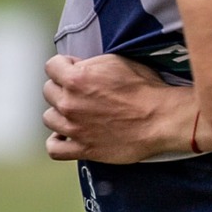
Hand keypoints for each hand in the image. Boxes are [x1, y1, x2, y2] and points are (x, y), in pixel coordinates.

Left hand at [44, 54, 198, 161]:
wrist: (163, 119)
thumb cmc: (146, 89)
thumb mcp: (118, 62)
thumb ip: (91, 65)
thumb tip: (79, 68)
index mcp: (76, 78)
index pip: (51, 67)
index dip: (65, 66)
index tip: (76, 70)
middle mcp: (69, 103)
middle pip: (49, 91)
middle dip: (63, 89)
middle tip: (82, 92)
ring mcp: (74, 128)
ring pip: (49, 118)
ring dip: (60, 114)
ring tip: (77, 114)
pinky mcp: (83, 149)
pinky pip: (54, 148)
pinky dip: (58, 141)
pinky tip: (67, 136)